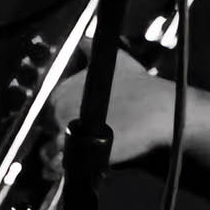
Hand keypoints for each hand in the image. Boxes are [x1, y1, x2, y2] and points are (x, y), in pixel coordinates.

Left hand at [48, 45, 174, 164]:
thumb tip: (84, 39)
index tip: (74, 124)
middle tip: (76, 142)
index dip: (60, 118)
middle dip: (59, 136)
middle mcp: (60, 108)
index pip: (50, 109)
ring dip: (56, 154)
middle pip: (50, 129)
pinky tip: (66, 169)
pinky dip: (61, 166)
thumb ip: (92, 48)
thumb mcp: (116, 59)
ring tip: (66, 161)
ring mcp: (70, 130)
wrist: (160, 110)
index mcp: (62, 89)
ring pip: (52, 148)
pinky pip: (63, 162)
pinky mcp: (83, 151)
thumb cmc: (142, 86)